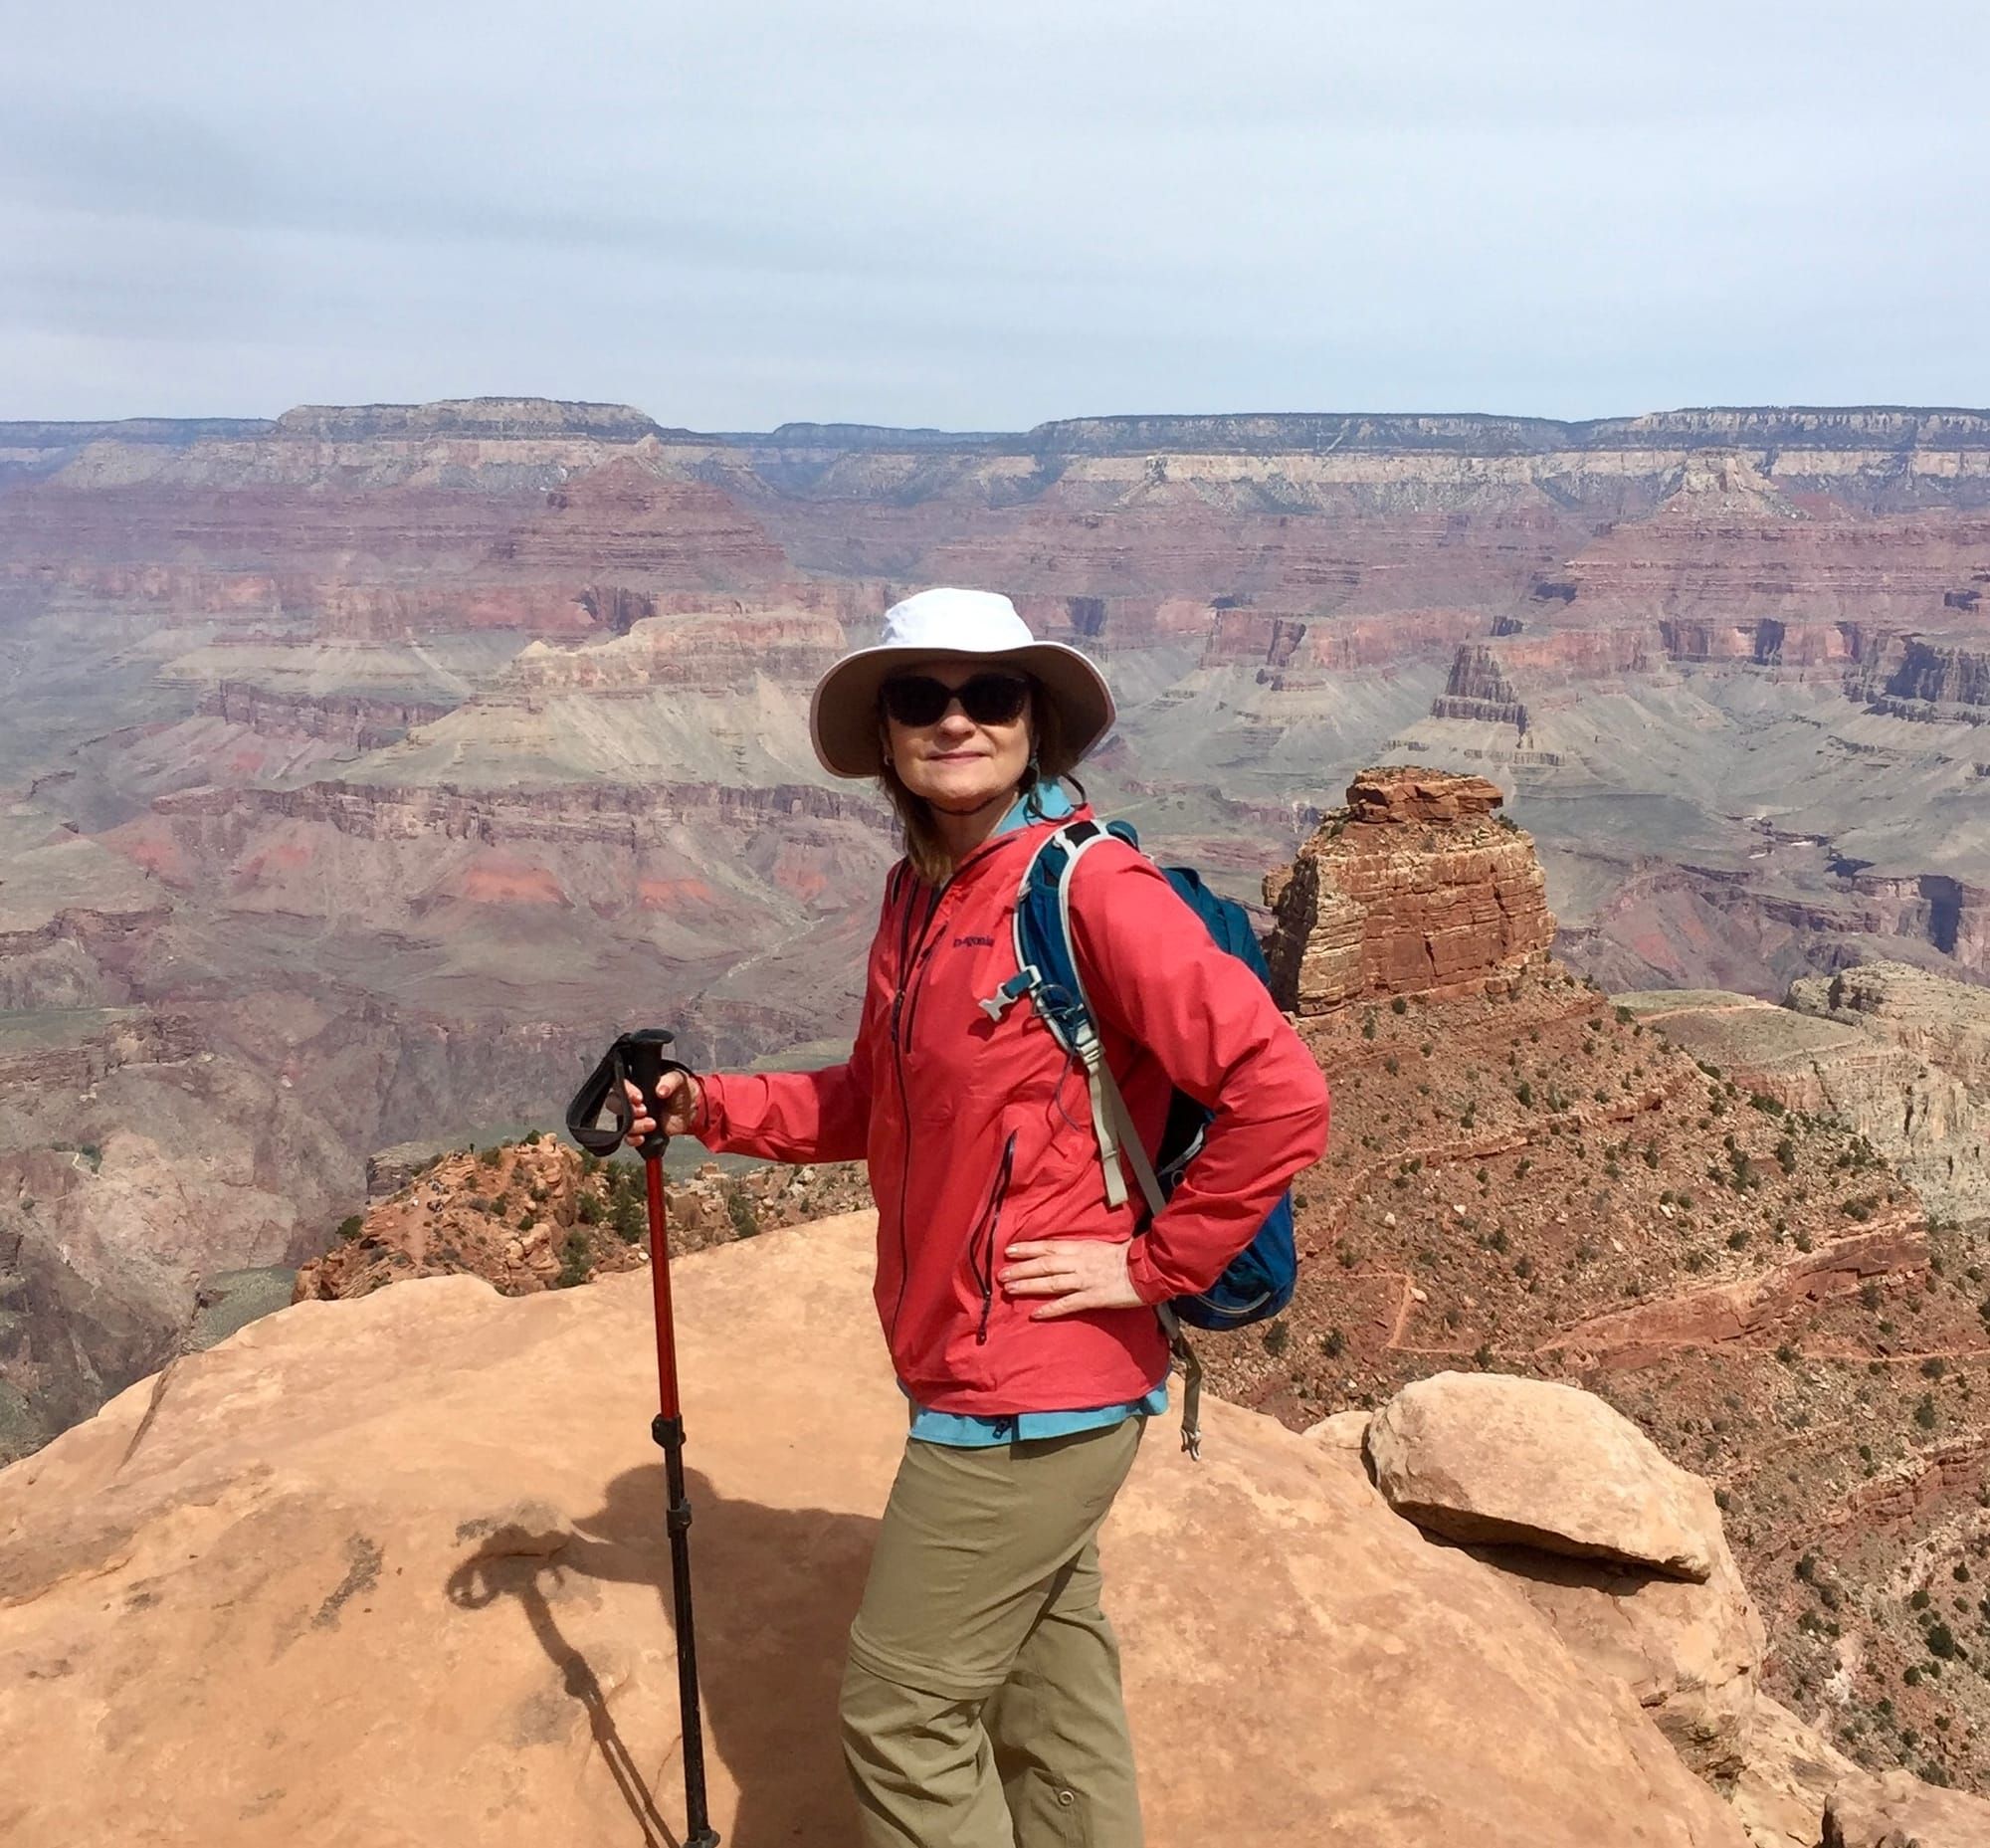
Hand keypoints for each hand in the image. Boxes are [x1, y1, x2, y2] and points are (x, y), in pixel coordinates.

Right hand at [623, 1071, 700, 1143]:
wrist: (692, 1108)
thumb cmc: (681, 1088)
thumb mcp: (678, 1078)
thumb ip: (669, 1081)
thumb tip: (661, 1091)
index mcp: (636, 1083)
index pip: (620, 1085)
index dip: (626, 1092)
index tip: (639, 1098)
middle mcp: (631, 1100)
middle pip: (613, 1104)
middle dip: (625, 1109)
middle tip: (644, 1110)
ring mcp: (634, 1116)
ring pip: (621, 1122)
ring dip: (635, 1125)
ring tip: (652, 1123)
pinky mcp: (640, 1130)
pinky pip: (628, 1138)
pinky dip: (633, 1139)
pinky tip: (643, 1138)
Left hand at [998, 1238, 1144, 1318]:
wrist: (1150, 1269)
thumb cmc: (1131, 1256)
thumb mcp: (1107, 1245)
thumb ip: (1088, 1249)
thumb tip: (1076, 1250)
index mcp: (1082, 1248)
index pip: (1049, 1246)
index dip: (1028, 1248)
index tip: (1010, 1250)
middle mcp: (1079, 1262)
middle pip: (1044, 1264)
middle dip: (1021, 1268)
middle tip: (1001, 1273)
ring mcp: (1085, 1280)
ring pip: (1051, 1282)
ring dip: (1029, 1286)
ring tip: (1010, 1289)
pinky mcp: (1093, 1298)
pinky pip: (1068, 1304)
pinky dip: (1051, 1309)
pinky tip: (1036, 1314)